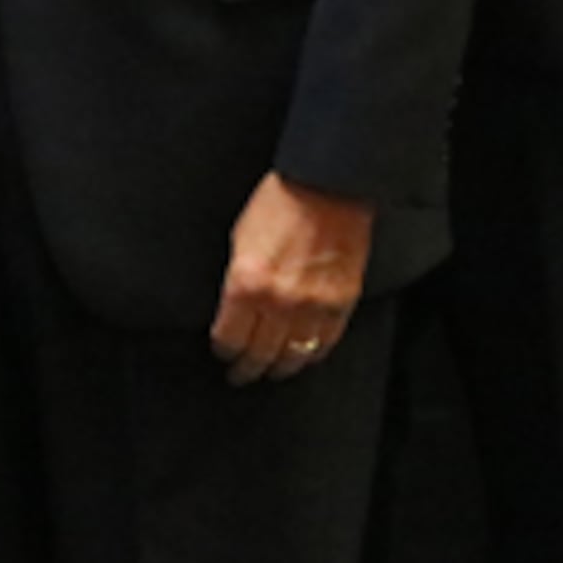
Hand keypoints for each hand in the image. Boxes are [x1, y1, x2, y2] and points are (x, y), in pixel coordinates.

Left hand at [211, 171, 372, 386]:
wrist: (328, 187)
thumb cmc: (279, 204)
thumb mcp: (239, 239)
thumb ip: (236, 279)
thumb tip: (231, 310)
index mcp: (246, 283)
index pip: (229, 338)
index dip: (223, 351)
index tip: (222, 354)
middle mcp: (278, 301)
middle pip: (259, 355)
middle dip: (247, 368)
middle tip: (241, 375)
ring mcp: (312, 306)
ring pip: (293, 357)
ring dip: (279, 368)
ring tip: (271, 371)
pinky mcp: (341, 304)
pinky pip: (325, 344)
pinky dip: (311, 355)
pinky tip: (302, 357)